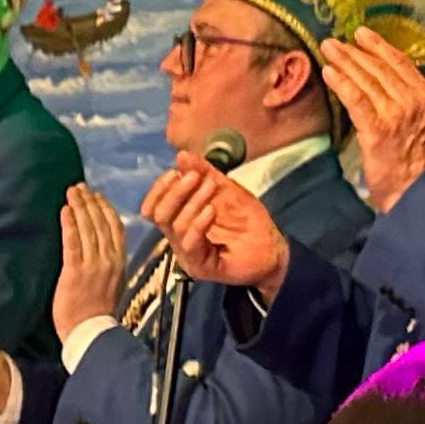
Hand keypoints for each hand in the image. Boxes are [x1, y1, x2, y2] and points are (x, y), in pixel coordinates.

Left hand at [52, 184, 127, 336]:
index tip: (98, 196)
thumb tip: (105, 254)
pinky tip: (65, 210)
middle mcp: (108, 260)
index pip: (115, 228)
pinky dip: (69, 224)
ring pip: (88, 228)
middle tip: (80, 187)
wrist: (91, 334)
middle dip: (90, 202)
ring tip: (71, 191)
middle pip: (100, 223)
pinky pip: (72, 242)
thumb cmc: (98, 316)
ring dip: (79, 206)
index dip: (106, 209)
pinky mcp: (75, 271)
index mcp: (119, 263)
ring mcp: (93, 265)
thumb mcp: (113, 287)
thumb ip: (110, 268)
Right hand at [143, 161, 286, 292]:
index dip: (159, 189)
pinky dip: (198, 224)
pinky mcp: (201, 267)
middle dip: (176, 192)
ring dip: (193, 202)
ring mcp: (188, 255)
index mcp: (179, 221)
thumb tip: (181, 155)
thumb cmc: (248, 220)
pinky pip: (190, 244)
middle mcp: (179, 239)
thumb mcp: (225, 189)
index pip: (152, 208)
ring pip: (175, 226)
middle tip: (196, 177)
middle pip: (158, 215)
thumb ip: (204, 173)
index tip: (176, 172)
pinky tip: (211, 211)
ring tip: (211, 189)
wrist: (272, 248)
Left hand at [317, 29, 424, 211]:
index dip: (379, 47)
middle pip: (380, 68)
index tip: (362, 35)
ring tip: (327, 50)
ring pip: (366, 80)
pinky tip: (328, 72)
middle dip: (355, 51)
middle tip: (334, 42)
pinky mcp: (377, 128)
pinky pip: (356, 98)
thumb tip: (389, 92)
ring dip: (344, 62)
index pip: (401, 64)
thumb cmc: (419, 169)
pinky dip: (341, 83)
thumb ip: (411, 107)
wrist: (420, 194)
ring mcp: (395, 113)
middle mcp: (412, 100)